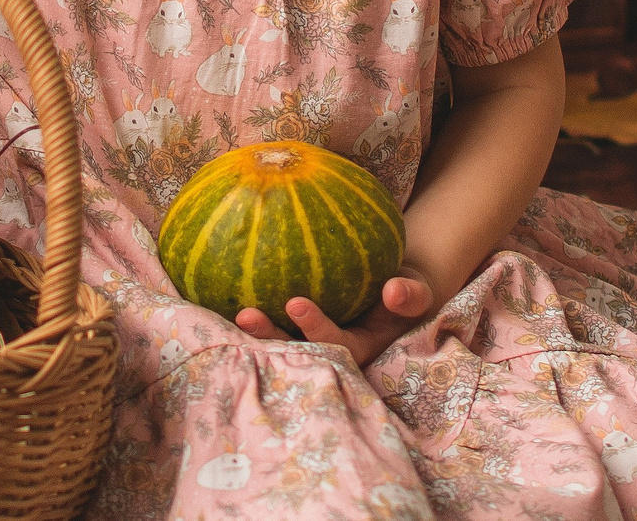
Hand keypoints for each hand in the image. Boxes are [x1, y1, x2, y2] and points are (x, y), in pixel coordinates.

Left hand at [233, 267, 437, 367]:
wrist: (388, 290)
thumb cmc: (401, 292)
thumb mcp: (415, 294)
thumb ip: (410, 295)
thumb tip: (394, 290)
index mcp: (354, 348)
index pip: (331, 344)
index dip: (313, 328)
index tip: (295, 303)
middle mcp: (326, 349)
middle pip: (294, 350)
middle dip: (269, 338)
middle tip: (247, 315)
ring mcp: (306, 340)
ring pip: (276, 341)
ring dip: (254, 331)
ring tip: (233, 311)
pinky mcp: (290, 328)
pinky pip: (269, 321)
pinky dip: (247, 304)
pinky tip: (221, 285)